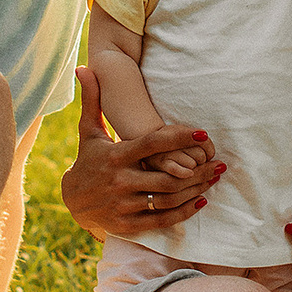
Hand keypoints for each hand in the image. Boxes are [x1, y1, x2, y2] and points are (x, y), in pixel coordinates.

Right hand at [59, 66, 225, 235]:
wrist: (71, 200)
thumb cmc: (88, 159)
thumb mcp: (88, 131)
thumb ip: (92, 99)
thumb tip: (85, 67)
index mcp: (116, 156)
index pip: (153, 144)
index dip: (179, 138)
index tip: (203, 134)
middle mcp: (120, 181)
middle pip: (168, 176)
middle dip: (198, 170)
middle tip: (220, 162)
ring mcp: (124, 205)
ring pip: (168, 198)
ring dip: (196, 189)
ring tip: (214, 178)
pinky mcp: (128, 224)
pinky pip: (163, 219)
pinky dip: (185, 211)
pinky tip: (201, 201)